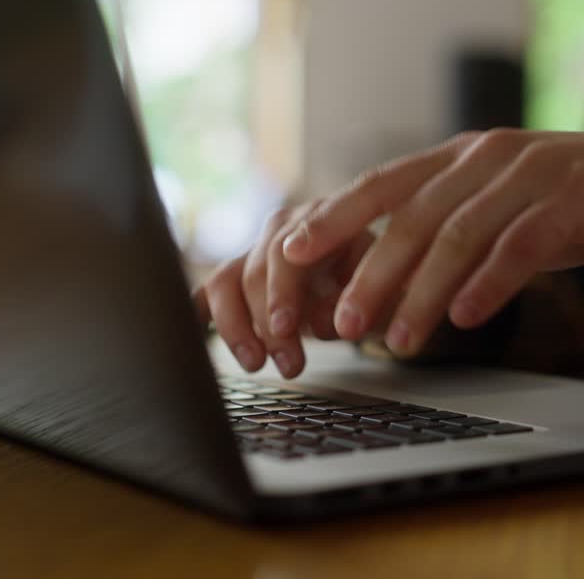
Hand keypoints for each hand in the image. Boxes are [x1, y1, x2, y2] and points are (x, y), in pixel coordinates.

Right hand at [192, 200, 375, 377]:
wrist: (384, 274)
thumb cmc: (386, 282)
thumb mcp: (388, 289)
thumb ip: (361, 301)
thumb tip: (320, 321)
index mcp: (325, 218)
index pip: (291, 251)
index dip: (283, 291)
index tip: (284, 328)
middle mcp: (285, 227)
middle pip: (255, 269)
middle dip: (266, 321)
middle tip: (288, 363)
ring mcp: (258, 249)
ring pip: (225, 281)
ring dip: (235, 326)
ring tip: (255, 363)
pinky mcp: (240, 273)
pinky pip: (209, 292)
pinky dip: (199, 315)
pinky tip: (195, 340)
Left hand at [282, 129, 583, 358]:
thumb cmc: (562, 208)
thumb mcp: (495, 211)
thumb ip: (442, 234)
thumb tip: (374, 291)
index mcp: (457, 157)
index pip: (381, 183)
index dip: (334, 216)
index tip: (291, 252)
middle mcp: (485, 155)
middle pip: (414, 215)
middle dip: (372, 271)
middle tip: (344, 321)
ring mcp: (531, 171)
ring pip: (461, 234)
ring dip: (424, 291)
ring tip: (399, 340)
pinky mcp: (573, 196)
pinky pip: (521, 243)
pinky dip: (489, 283)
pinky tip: (466, 316)